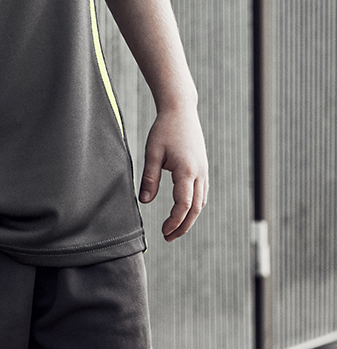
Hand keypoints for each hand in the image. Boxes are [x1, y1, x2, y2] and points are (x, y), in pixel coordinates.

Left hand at [138, 106, 208, 241]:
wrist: (181, 111)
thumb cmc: (164, 129)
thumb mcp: (152, 153)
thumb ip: (149, 178)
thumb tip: (144, 201)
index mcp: (187, 171)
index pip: (183, 205)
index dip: (174, 222)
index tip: (163, 231)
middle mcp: (199, 173)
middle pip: (195, 209)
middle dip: (183, 226)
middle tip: (168, 237)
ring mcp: (204, 170)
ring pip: (201, 202)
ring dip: (189, 218)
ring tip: (174, 228)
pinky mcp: (202, 167)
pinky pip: (202, 193)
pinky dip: (194, 206)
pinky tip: (184, 210)